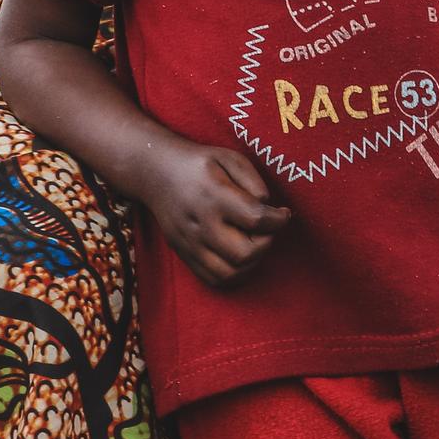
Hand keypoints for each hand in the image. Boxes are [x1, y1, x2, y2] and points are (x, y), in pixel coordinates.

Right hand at [139, 144, 291, 287]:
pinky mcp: (184, 255)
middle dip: (266, 243)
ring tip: (253, 242)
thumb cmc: (200, 164)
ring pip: (230, 274)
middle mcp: (201, 224)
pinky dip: (235, 273)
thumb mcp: (231, 158)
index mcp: (215, 196)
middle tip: (265, 229)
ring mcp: (190, 244)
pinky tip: (239, 254)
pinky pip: (214, 279)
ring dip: (252, 262)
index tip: (282, 213)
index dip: (279, 219)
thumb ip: (255, 182)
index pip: (257, 220)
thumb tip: (270, 209)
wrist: (156, 173)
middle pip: (245, 254)